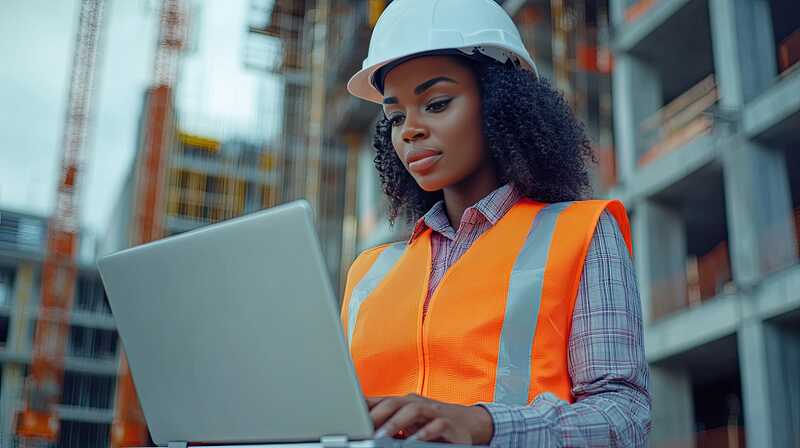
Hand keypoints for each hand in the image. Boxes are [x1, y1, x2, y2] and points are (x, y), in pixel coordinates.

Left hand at [367, 393, 492, 444]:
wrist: (465, 424)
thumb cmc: (430, 423)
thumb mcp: (407, 421)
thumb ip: (388, 420)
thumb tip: (362, 420)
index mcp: (404, 403)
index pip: (381, 400)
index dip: (365, 406)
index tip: (348, 415)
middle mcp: (417, 404)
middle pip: (394, 403)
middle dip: (376, 415)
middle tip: (363, 430)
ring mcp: (433, 412)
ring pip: (413, 411)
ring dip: (395, 424)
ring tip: (381, 437)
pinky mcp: (448, 424)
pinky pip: (436, 426)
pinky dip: (423, 434)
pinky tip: (412, 442)